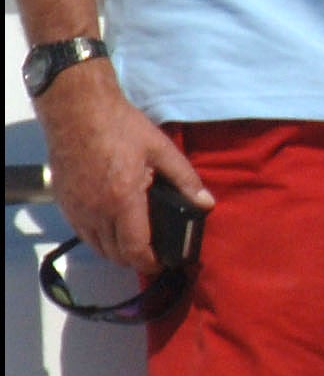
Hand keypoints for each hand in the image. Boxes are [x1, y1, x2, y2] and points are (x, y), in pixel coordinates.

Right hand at [37, 63, 211, 272]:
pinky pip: (82, 233)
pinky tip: (113, 227)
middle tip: (154, 253)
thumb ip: (185, 180)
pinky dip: (98, 238)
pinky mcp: (64, 202)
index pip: (135, 248)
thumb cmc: (121, 127)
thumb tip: (206, 203)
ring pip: (96, 246)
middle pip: (115, 253)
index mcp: (123, 200)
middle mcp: (96, 211)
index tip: (164, 263)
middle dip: (136, 259)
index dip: (151, 263)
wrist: (78, 111)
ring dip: (116, 251)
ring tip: (136, 243)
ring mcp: (77, 209)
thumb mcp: (161, 150)